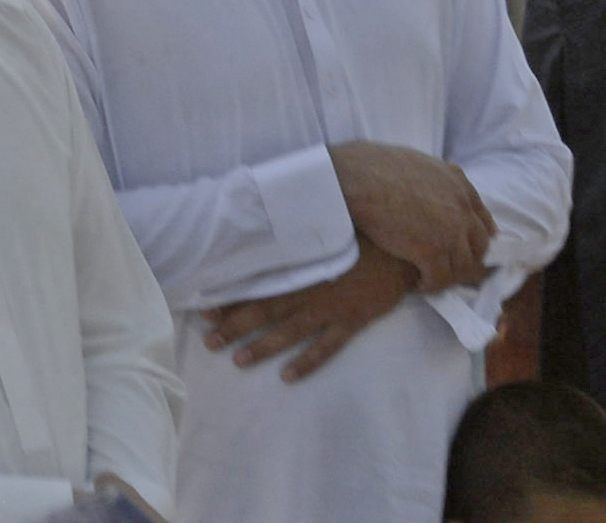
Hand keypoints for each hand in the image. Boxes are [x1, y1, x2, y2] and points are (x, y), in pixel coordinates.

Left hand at [205, 249, 422, 375]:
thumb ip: (292, 238)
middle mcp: (309, 288)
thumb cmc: (356, 234)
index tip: (204, 309)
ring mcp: (331, 308)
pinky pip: (326, 348)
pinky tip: (287, 377)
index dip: (229, 297)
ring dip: (262, 347)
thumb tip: (259, 228)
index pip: (256, 283)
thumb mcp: (319, 231)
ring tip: (238, 360)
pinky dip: (307, 362)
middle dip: (235, 326)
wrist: (401, 247)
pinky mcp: (353, 322)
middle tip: (209, 342)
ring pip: (289, 332)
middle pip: (265, 310)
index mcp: (298, 264)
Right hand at [327, 141, 495, 291]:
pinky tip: (417, 285)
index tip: (468, 247)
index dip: (476, 236)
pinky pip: (441, 279)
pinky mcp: (433, 251)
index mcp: (456, 181)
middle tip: (450, 269)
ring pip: (463, 267)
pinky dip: (430, 285)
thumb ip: (429, 179)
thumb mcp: (411, 161)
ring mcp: (450, 230)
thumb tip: (422, 193)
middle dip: (467, 260)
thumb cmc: (367, 164)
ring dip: (448, 276)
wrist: (351, 177)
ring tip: (430, 279)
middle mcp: (461, 206)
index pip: (481, 217)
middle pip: (479, 245)